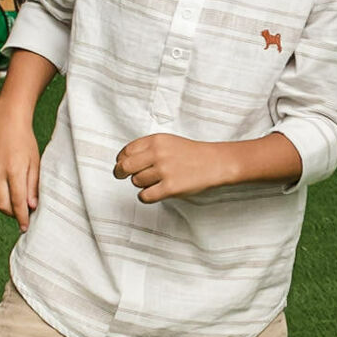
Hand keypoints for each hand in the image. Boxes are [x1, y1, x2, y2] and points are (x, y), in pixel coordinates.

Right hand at [0, 114, 41, 230]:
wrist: (8, 122)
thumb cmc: (26, 143)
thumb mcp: (35, 163)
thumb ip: (33, 186)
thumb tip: (31, 207)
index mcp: (14, 171)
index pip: (17, 202)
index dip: (21, 218)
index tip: (24, 227)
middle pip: (2, 205)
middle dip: (12, 213)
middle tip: (20, 212)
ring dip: (0, 203)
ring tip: (10, 197)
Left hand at [114, 133, 229, 202]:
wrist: (215, 163)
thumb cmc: (192, 154)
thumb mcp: (168, 142)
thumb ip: (148, 148)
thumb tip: (124, 161)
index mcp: (156, 140)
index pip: (127, 151)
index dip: (121, 159)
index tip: (121, 164)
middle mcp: (158, 154)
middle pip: (125, 167)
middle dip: (120, 173)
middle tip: (121, 176)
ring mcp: (164, 171)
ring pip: (136, 182)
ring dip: (142, 184)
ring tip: (155, 181)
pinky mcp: (170, 188)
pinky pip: (145, 196)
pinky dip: (146, 196)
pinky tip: (154, 192)